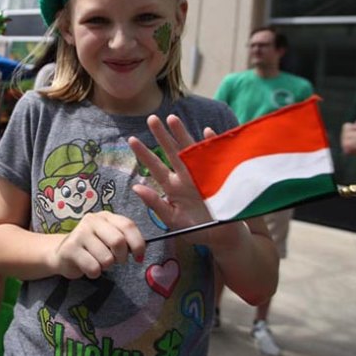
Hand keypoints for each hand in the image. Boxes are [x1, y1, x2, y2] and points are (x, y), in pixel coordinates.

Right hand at [50, 210, 144, 279]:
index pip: (128, 225)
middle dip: (121, 257)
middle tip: (117, 261)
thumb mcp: (109, 239)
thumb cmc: (93, 247)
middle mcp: (92, 221)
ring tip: (98, 262)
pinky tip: (88, 267)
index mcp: (106, 216)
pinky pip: (93, 267)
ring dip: (106, 266)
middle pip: (118, 241)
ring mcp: (79, 233)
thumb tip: (140, 253)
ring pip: (106, 258)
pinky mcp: (70, 249)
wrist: (62, 253)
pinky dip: (94, 273)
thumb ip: (125, 240)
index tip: (139, 256)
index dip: (138, 243)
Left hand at [129, 115, 241, 249]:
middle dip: (162, 135)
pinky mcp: (219, 175)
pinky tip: (207, 132)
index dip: (144, 154)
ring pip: (191, 150)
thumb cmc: (196, 229)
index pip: (156, 167)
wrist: (224, 237)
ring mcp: (202, 174)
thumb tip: (136, 187)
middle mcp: (185, 176)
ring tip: (172, 118)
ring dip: (182, 134)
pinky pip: (216, 156)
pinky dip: (213, 144)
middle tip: (151, 119)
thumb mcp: (172, 220)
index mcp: (172, 187)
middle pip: (172, 152)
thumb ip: (155, 204)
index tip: (131, 139)